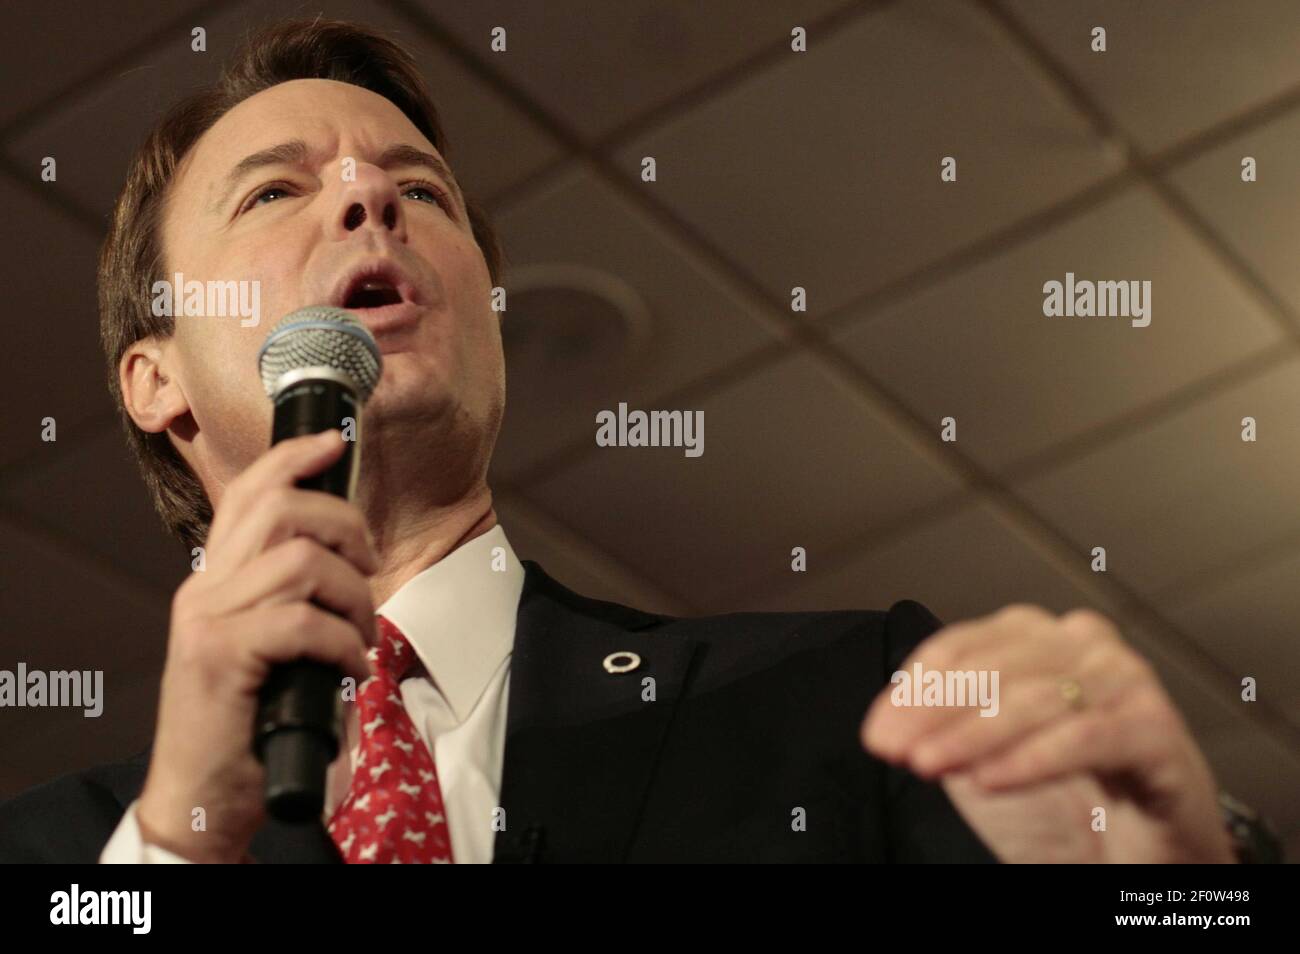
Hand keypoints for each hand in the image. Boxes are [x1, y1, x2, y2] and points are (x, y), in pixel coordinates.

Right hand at [136, 431, 378, 862]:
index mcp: (215, 580)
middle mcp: (204, 589)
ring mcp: (207, 619)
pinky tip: (347, 672)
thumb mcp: (273, 647)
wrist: (202, 795)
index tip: (336, 442)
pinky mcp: (219, 656)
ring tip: (359, 638)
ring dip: (352, 597)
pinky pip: (301, 621)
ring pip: (301, 561)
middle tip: (370, 567)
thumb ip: (294, 600)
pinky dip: (341, 643)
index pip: (248, 493)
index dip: (293, 458)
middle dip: (345, 525)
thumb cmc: (249, 722)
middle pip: (279, 508)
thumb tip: (354, 563)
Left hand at [861, 605, 1234, 862]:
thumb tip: (887, 725)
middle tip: (897, 751)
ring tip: (930, 765)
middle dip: (936, 710)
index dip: (914, 688)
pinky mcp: (1157, 731)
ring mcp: (1126, 682)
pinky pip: (1086, 736)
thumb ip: (944, 729)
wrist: (1146, 855)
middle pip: (996, 666)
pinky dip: (1032, 758)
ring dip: (973, 734)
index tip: (878, 733)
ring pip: (1037, 696)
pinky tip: (991, 779)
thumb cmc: (1068, 801)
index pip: (962, 646)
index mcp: (1039, 637)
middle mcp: (1085, 645)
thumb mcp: (987, 756)